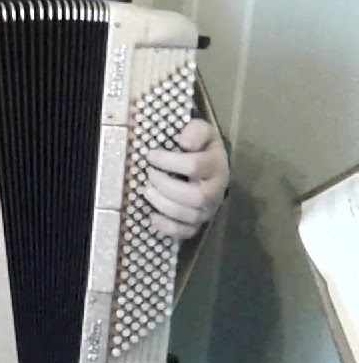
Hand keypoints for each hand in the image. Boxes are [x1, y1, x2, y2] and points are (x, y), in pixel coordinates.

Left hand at [143, 118, 229, 238]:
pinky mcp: (198, 223)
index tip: (150, 155)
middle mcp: (215, 190)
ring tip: (147, 191)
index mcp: (216, 165)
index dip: (169, 161)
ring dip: (163, 205)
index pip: (194, 166)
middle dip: (166, 186)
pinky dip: (168, 228)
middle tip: (149, 174)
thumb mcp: (200, 130)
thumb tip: (184, 142)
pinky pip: (187, 232)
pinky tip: (151, 218)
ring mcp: (208, 209)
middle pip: (195, 197)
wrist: (208, 163)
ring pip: (189, 216)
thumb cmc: (199, 146)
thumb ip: (196, 130)